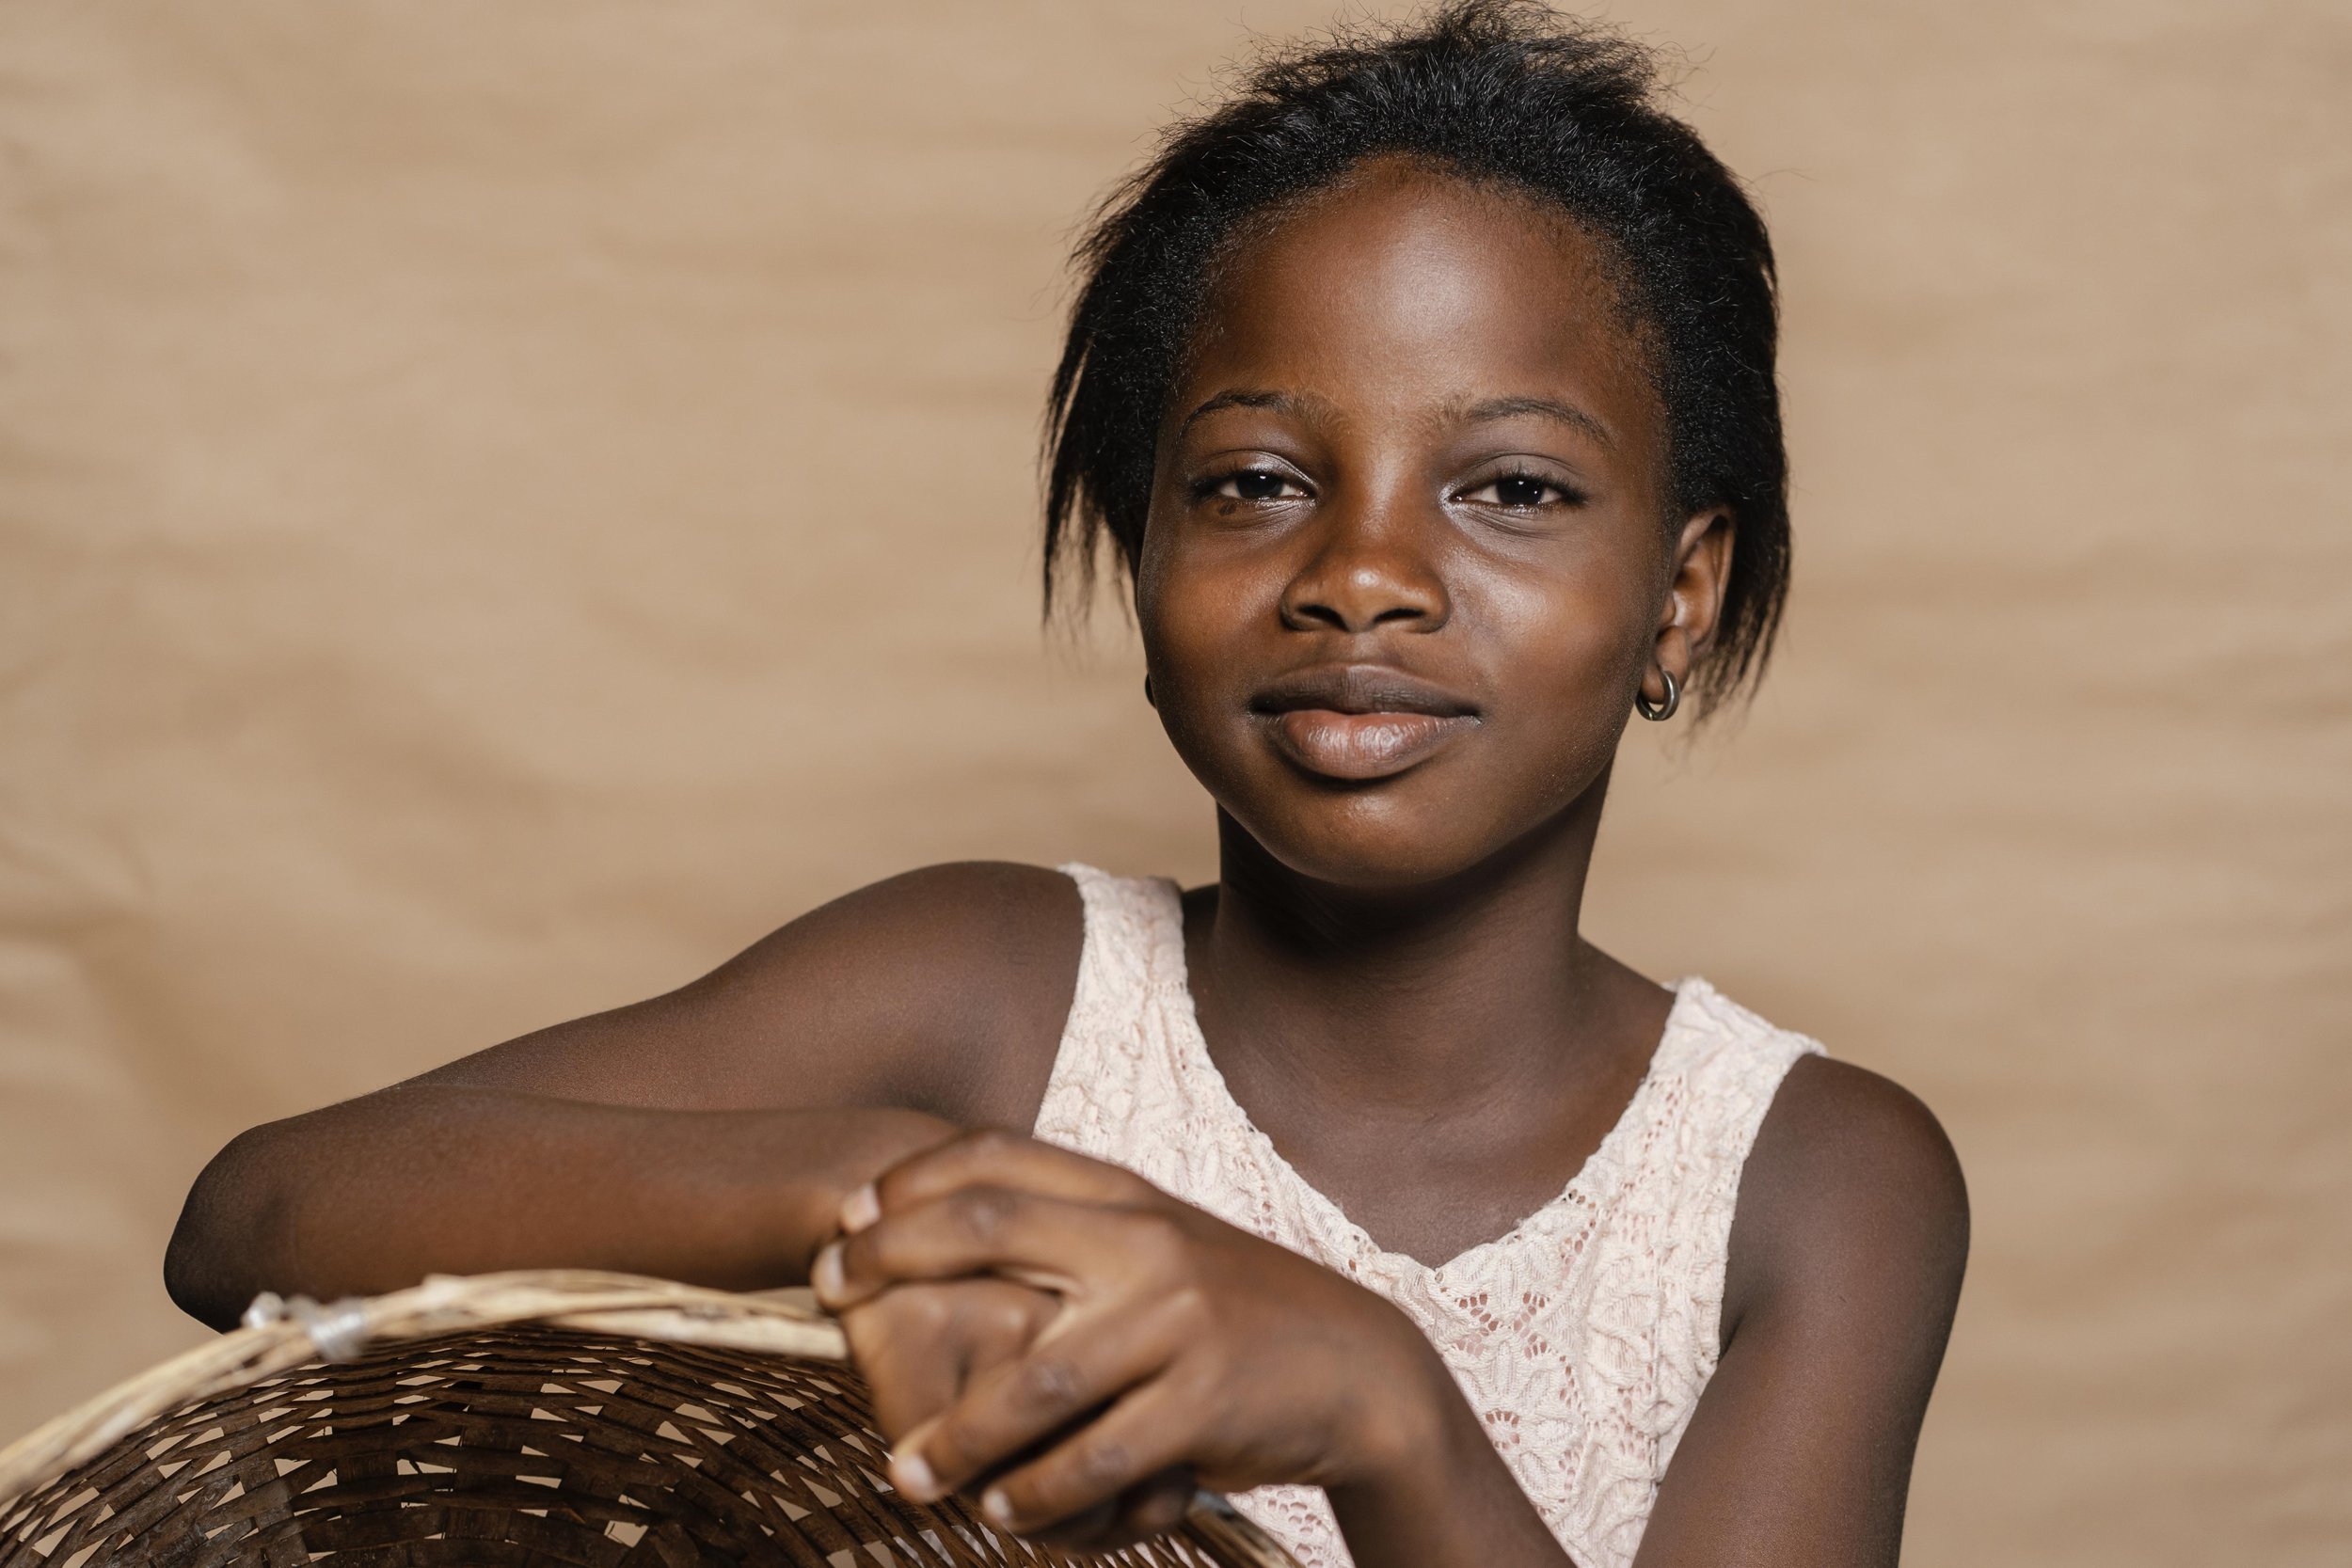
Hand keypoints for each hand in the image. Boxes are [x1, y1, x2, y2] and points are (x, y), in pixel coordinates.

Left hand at [810, 1129, 1450, 1544]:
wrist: (1357, 1367)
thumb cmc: (1231, 1311)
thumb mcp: (1159, 1247)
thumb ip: (1075, 1232)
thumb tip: (950, 1223)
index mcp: (1128, 1197)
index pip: (998, 1157)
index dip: (909, 1182)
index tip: (844, 1222)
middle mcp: (1146, 1241)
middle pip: (990, 1229)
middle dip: (892, 1260)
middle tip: (825, 1298)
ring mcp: (1177, 1319)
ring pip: (1033, 1380)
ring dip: (955, 1438)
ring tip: (907, 1476)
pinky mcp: (1203, 1401)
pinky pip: (1095, 1460)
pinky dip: (1039, 1496)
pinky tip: (1005, 1516)